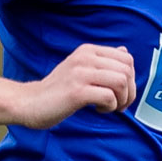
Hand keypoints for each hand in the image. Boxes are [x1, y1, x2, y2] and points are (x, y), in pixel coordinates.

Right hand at [18, 44, 136, 127]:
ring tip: (109, 107)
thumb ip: (102, 60)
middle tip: (119, 104)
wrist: (30, 102)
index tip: (121, 93)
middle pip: (127, 71)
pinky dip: (110, 107)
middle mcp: (85, 58)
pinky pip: (109, 97)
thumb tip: (124, 50)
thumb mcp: (80, 68)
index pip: (126, 58)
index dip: (131, 78)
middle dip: (129, 92)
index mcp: (88, 50)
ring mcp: (80, 73)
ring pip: (121, 82)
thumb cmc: (58, 89)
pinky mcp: (77, 91)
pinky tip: (98, 110)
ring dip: (121, 100)